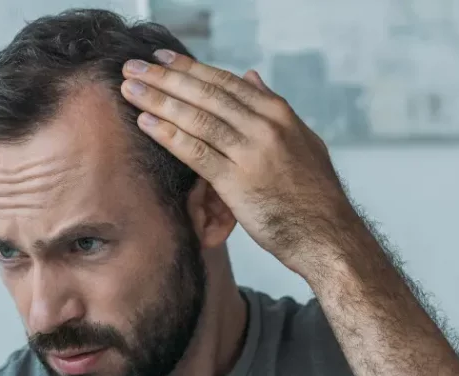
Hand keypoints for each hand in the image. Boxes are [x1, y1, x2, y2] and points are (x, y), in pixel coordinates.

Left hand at [120, 50, 362, 278]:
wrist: (327, 234)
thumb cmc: (313, 193)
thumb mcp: (302, 140)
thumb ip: (274, 107)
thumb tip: (251, 76)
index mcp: (279, 114)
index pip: (226, 82)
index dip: (190, 68)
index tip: (163, 58)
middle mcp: (265, 127)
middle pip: (206, 94)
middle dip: (166, 78)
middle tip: (135, 67)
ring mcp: (252, 153)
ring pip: (197, 118)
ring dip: (160, 101)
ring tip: (130, 89)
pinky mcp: (238, 182)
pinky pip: (196, 152)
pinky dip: (169, 135)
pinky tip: (146, 123)